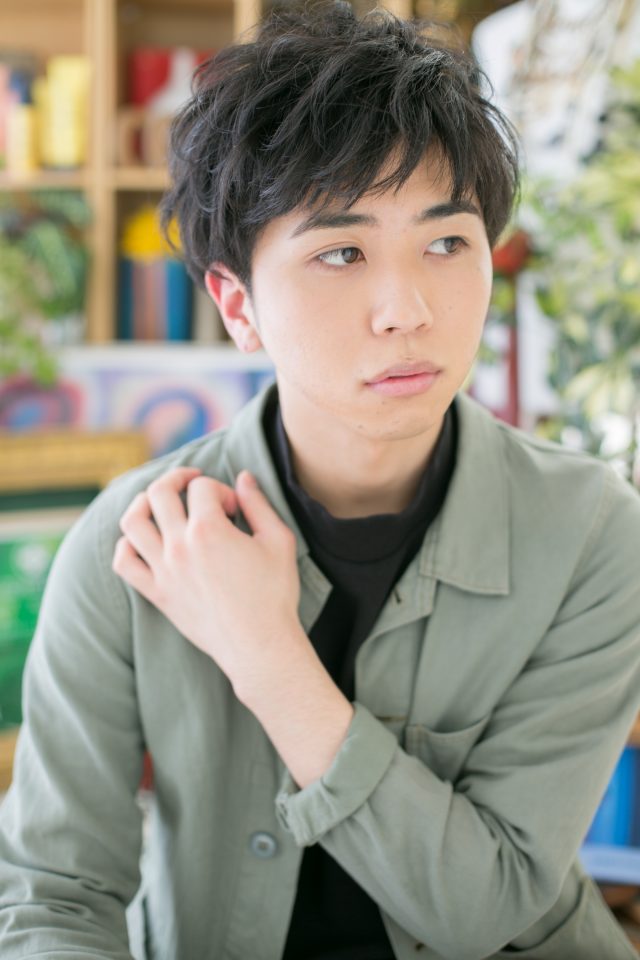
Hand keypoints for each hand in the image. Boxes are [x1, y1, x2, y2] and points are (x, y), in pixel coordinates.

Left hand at [112, 466, 304, 695]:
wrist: (259, 646)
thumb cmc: (274, 594)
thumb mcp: (278, 541)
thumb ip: (259, 504)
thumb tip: (243, 476)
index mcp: (209, 530)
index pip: (202, 487)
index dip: (221, 490)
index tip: (235, 509)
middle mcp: (179, 546)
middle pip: (160, 493)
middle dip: (177, 479)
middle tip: (193, 484)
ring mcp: (163, 570)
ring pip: (132, 522)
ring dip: (142, 503)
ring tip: (158, 502)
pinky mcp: (157, 593)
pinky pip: (124, 563)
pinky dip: (126, 545)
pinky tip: (143, 541)